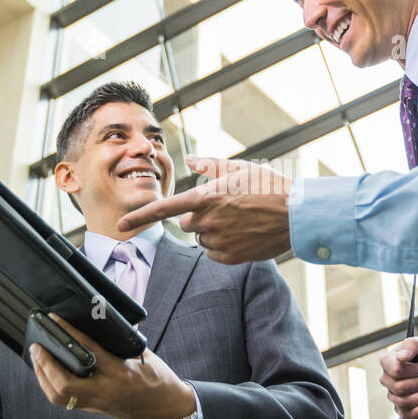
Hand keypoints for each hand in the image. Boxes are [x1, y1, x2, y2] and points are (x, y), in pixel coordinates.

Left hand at [29, 315, 195, 418]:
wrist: (168, 409)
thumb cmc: (158, 380)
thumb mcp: (142, 357)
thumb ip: (118, 345)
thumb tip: (94, 328)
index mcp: (121, 372)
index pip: (88, 352)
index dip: (68, 335)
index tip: (55, 321)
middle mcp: (106, 390)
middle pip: (64, 383)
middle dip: (45, 365)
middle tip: (36, 347)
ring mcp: (98, 403)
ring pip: (60, 396)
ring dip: (43, 377)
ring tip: (37, 359)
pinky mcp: (95, 409)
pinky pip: (66, 400)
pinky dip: (53, 385)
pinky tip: (48, 374)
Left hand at [115, 156, 292, 263]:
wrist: (296, 214)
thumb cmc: (268, 187)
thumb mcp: (239, 168)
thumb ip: (211, 166)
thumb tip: (192, 162)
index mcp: (206, 198)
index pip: (164, 209)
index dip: (140, 217)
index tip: (121, 225)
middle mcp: (208, 221)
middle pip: (186, 223)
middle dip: (198, 217)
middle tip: (224, 208)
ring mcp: (219, 241)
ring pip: (201, 238)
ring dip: (211, 231)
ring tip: (238, 220)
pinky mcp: (231, 256)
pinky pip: (214, 253)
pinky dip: (222, 245)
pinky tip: (241, 234)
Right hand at [379, 337, 417, 418]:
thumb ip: (410, 346)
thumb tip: (402, 357)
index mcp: (387, 362)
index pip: (396, 371)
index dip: (414, 370)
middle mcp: (386, 380)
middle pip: (400, 388)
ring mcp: (392, 395)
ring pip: (403, 402)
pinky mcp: (400, 409)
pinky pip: (406, 415)